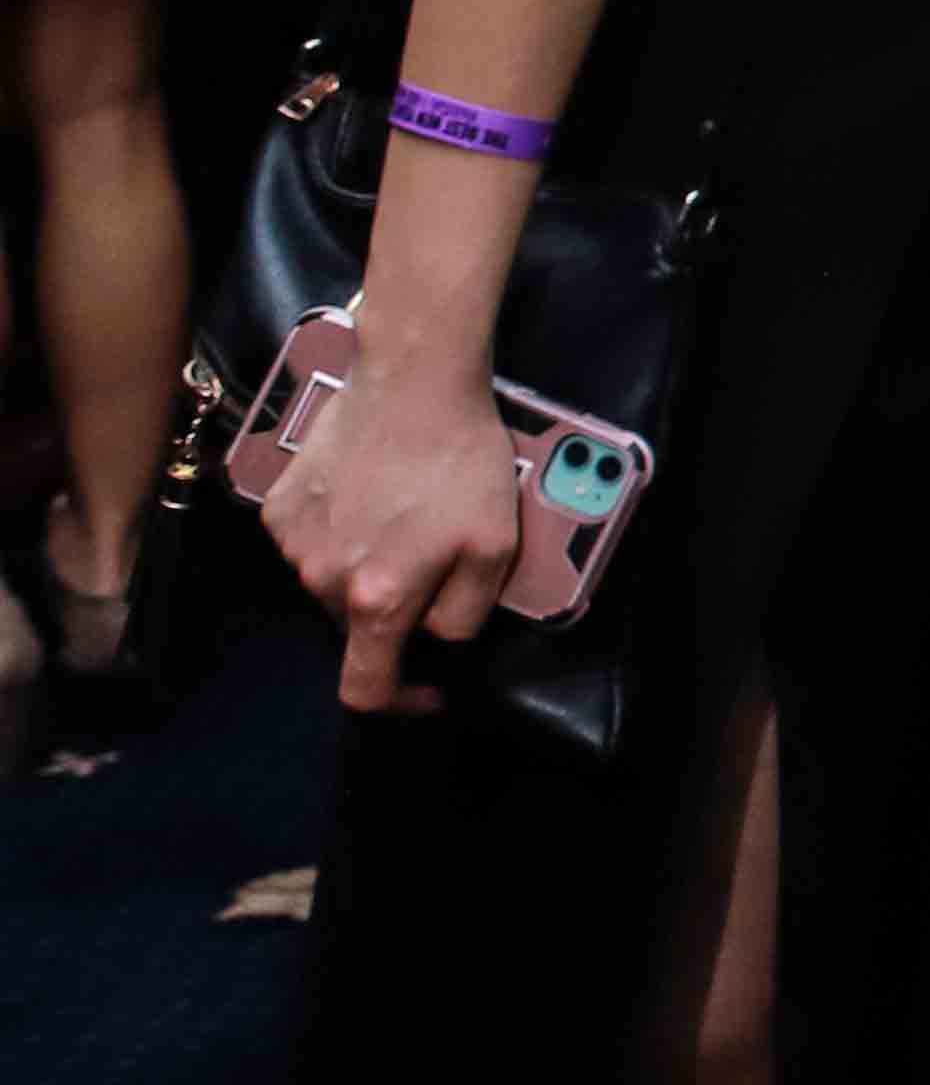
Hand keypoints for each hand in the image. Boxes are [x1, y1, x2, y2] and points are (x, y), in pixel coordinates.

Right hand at [265, 347, 526, 713]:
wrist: (411, 384)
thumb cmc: (460, 463)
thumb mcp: (495, 548)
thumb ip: (465, 613)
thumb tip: (442, 640)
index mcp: (377, 598)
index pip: (366, 687)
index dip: (400, 700)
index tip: (426, 687)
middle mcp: (323, 578)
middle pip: (357, 627)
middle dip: (396, 611)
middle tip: (435, 563)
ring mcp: (294, 542)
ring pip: (334, 583)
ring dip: (368, 568)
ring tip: (406, 517)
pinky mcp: (279, 507)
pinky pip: (312, 543)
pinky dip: (340, 534)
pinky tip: (372, 494)